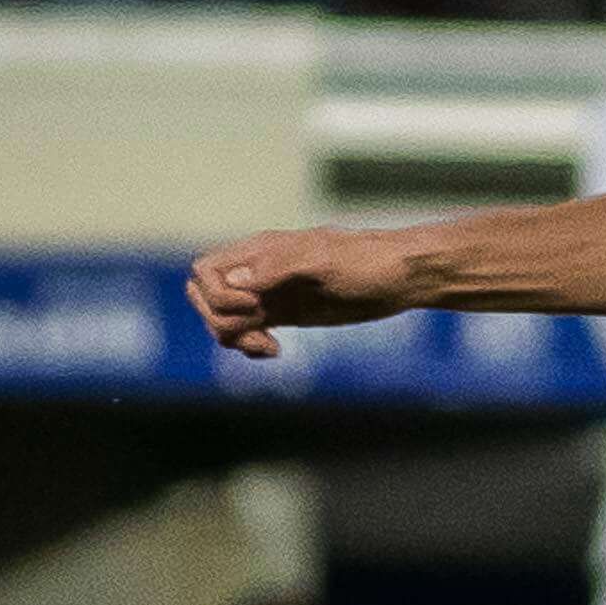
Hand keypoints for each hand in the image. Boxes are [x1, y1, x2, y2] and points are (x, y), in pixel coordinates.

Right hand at [189, 227, 424, 356]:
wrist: (401, 277)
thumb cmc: (367, 262)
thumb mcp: (326, 260)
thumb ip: (280, 266)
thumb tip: (238, 281)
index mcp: (260, 252)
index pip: (205, 272)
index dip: (218, 296)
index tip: (254, 306)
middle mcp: (258, 272)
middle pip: (204, 297)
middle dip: (220, 320)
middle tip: (259, 331)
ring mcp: (270, 295)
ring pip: (223, 319)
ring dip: (234, 338)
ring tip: (269, 347)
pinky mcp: (285, 314)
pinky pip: (246, 332)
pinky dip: (249, 346)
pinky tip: (275, 352)